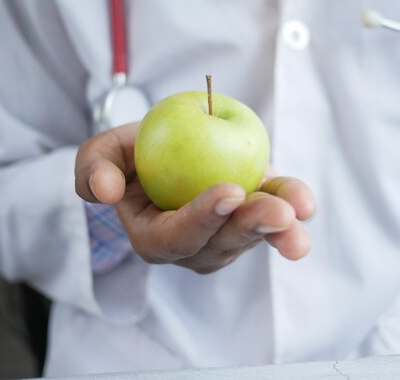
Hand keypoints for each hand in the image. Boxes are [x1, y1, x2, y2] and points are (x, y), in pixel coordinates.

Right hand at [75, 123, 314, 273]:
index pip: (178, 237)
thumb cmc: (132, 157)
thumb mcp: (103, 154)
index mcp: (157, 238)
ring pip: (256, 235)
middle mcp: (196, 247)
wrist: (167, 152)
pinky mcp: (254, 217)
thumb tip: (106, 192)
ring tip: (301, 211)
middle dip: (252, 228)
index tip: (230, 193)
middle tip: (278, 214)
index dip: (203, 219)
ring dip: (281, 227)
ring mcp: (229, 237)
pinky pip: (275, 215)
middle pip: (224, 244)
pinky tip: (306, 203)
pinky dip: (292, 205)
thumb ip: (93, 170)